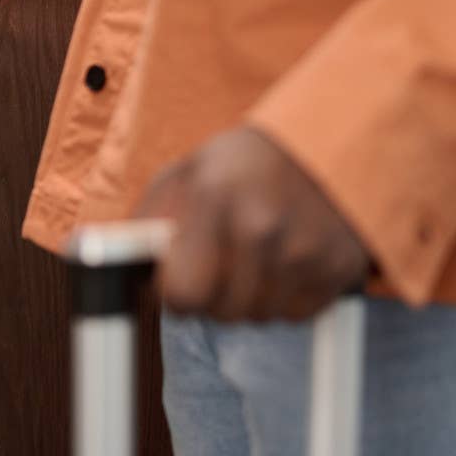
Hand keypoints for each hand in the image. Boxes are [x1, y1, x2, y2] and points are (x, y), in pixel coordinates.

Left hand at [134, 127, 369, 321]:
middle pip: (222, 313)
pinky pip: (298, 315)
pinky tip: (282, 263)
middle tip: (217, 266)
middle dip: (212, 297)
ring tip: (251, 259)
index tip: (178, 281)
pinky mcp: (340, 266)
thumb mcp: (183, 175)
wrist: (325, 137)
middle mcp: (261, 229)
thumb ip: (148, 221)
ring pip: (259, 318)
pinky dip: (285, 299)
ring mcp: (305, 250)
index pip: (183, 293)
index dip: (175, 293)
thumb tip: (114, 264)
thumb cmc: (242, 162)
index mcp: (214, 200)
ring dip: (249, 300)